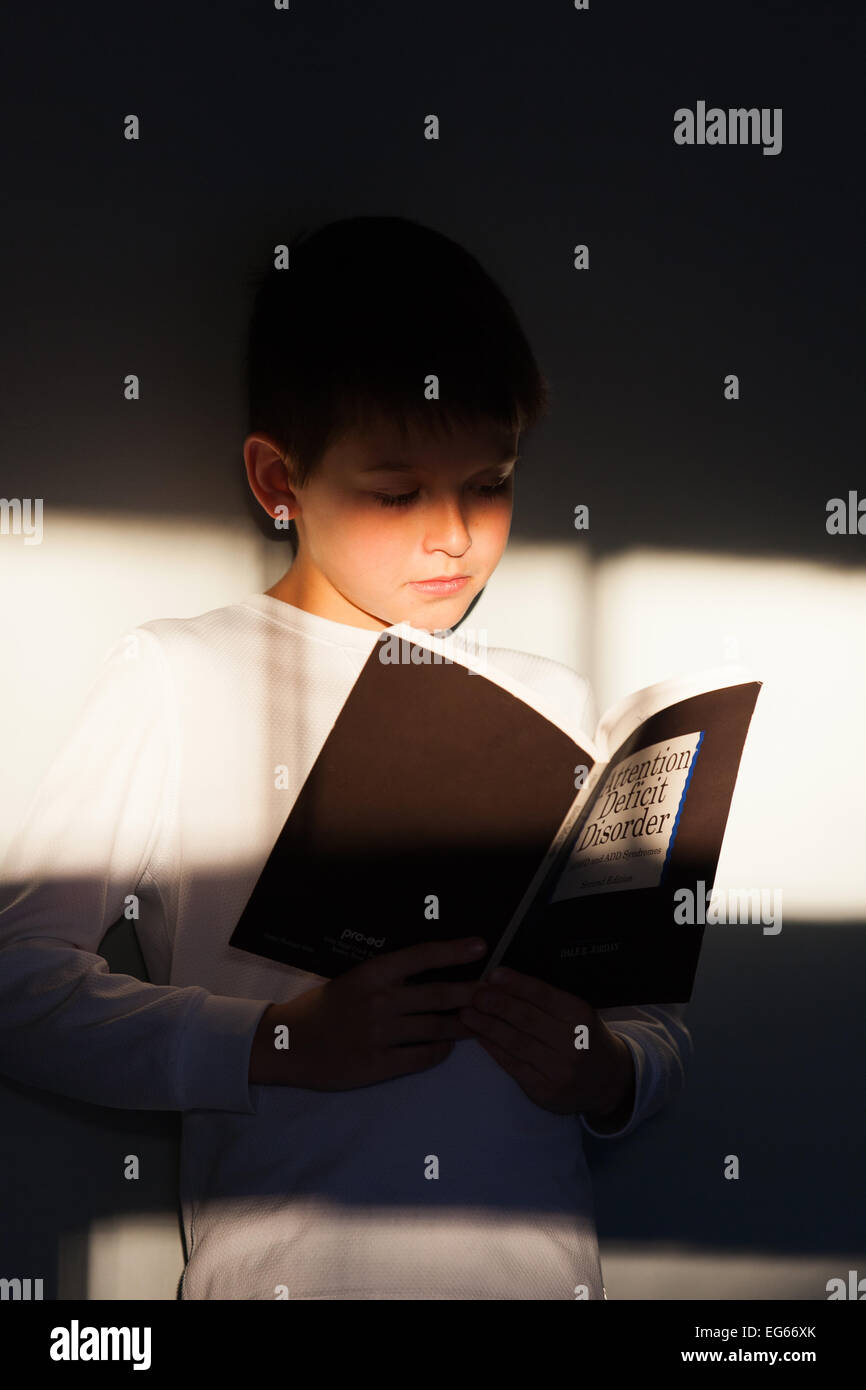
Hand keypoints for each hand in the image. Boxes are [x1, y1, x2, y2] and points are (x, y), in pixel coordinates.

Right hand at [248, 936, 486, 1089]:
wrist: (288, 1045)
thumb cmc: (323, 1008)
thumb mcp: (354, 981)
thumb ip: (389, 978)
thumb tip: (431, 970)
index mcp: (371, 974)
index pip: (421, 956)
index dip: (453, 951)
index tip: (481, 946)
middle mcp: (379, 1001)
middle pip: (439, 994)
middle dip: (473, 993)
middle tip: (495, 992)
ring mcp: (380, 1034)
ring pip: (436, 1028)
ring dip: (463, 1025)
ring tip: (482, 1022)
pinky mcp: (378, 1064)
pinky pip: (422, 1057)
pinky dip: (440, 1051)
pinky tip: (447, 1047)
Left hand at [459, 965, 635, 1121]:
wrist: (609, 1081)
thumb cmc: (586, 1038)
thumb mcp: (577, 1013)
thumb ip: (546, 1000)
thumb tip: (502, 983)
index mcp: (580, 1016)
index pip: (544, 996)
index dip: (516, 984)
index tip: (494, 975)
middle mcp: (573, 1043)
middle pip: (526, 1019)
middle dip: (496, 1004)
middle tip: (473, 993)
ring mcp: (559, 1069)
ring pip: (516, 1043)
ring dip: (487, 1026)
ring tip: (467, 1013)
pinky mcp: (545, 1090)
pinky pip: (513, 1065)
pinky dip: (493, 1049)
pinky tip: (480, 1036)